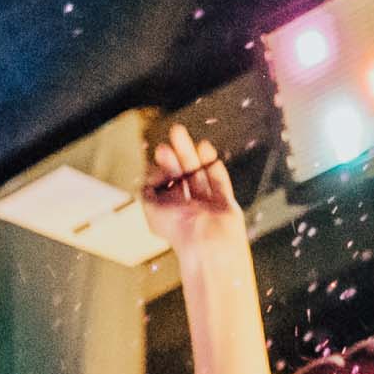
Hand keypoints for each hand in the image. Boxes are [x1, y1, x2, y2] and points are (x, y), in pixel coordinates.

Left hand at [139, 122, 243, 260]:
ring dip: (195, 155)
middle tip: (176, 131)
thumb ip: (148, 188)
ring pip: (200, 176)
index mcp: (169, 213)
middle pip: (182, 176)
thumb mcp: (151, 208)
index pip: (164, 183)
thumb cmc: (178, 229)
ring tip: (191, 137)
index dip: (162, 166)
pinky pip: (219, 182)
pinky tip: (207, 149)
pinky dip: (213, 166)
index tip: (162, 151)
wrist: (207, 242)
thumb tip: (156, 172)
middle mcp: (188, 209)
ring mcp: (207, 207)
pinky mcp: (224, 205)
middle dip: (179, 154)